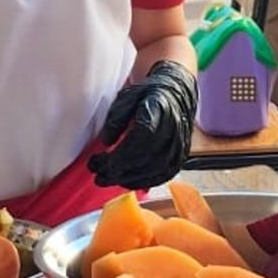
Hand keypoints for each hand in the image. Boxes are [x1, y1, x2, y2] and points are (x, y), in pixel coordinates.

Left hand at [88, 61, 198, 189]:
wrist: (177, 94)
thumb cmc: (149, 95)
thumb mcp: (128, 96)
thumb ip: (116, 118)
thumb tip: (106, 142)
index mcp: (159, 109)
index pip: (140, 137)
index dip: (119, 153)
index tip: (98, 160)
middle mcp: (173, 129)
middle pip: (146, 157)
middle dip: (118, 170)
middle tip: (97, 174)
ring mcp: (179, 144)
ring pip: (155, 170)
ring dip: (128, 179)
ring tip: (107, 179)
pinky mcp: (181, 156)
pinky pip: (163, 175)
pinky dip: (144, 182)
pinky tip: (127, 182)